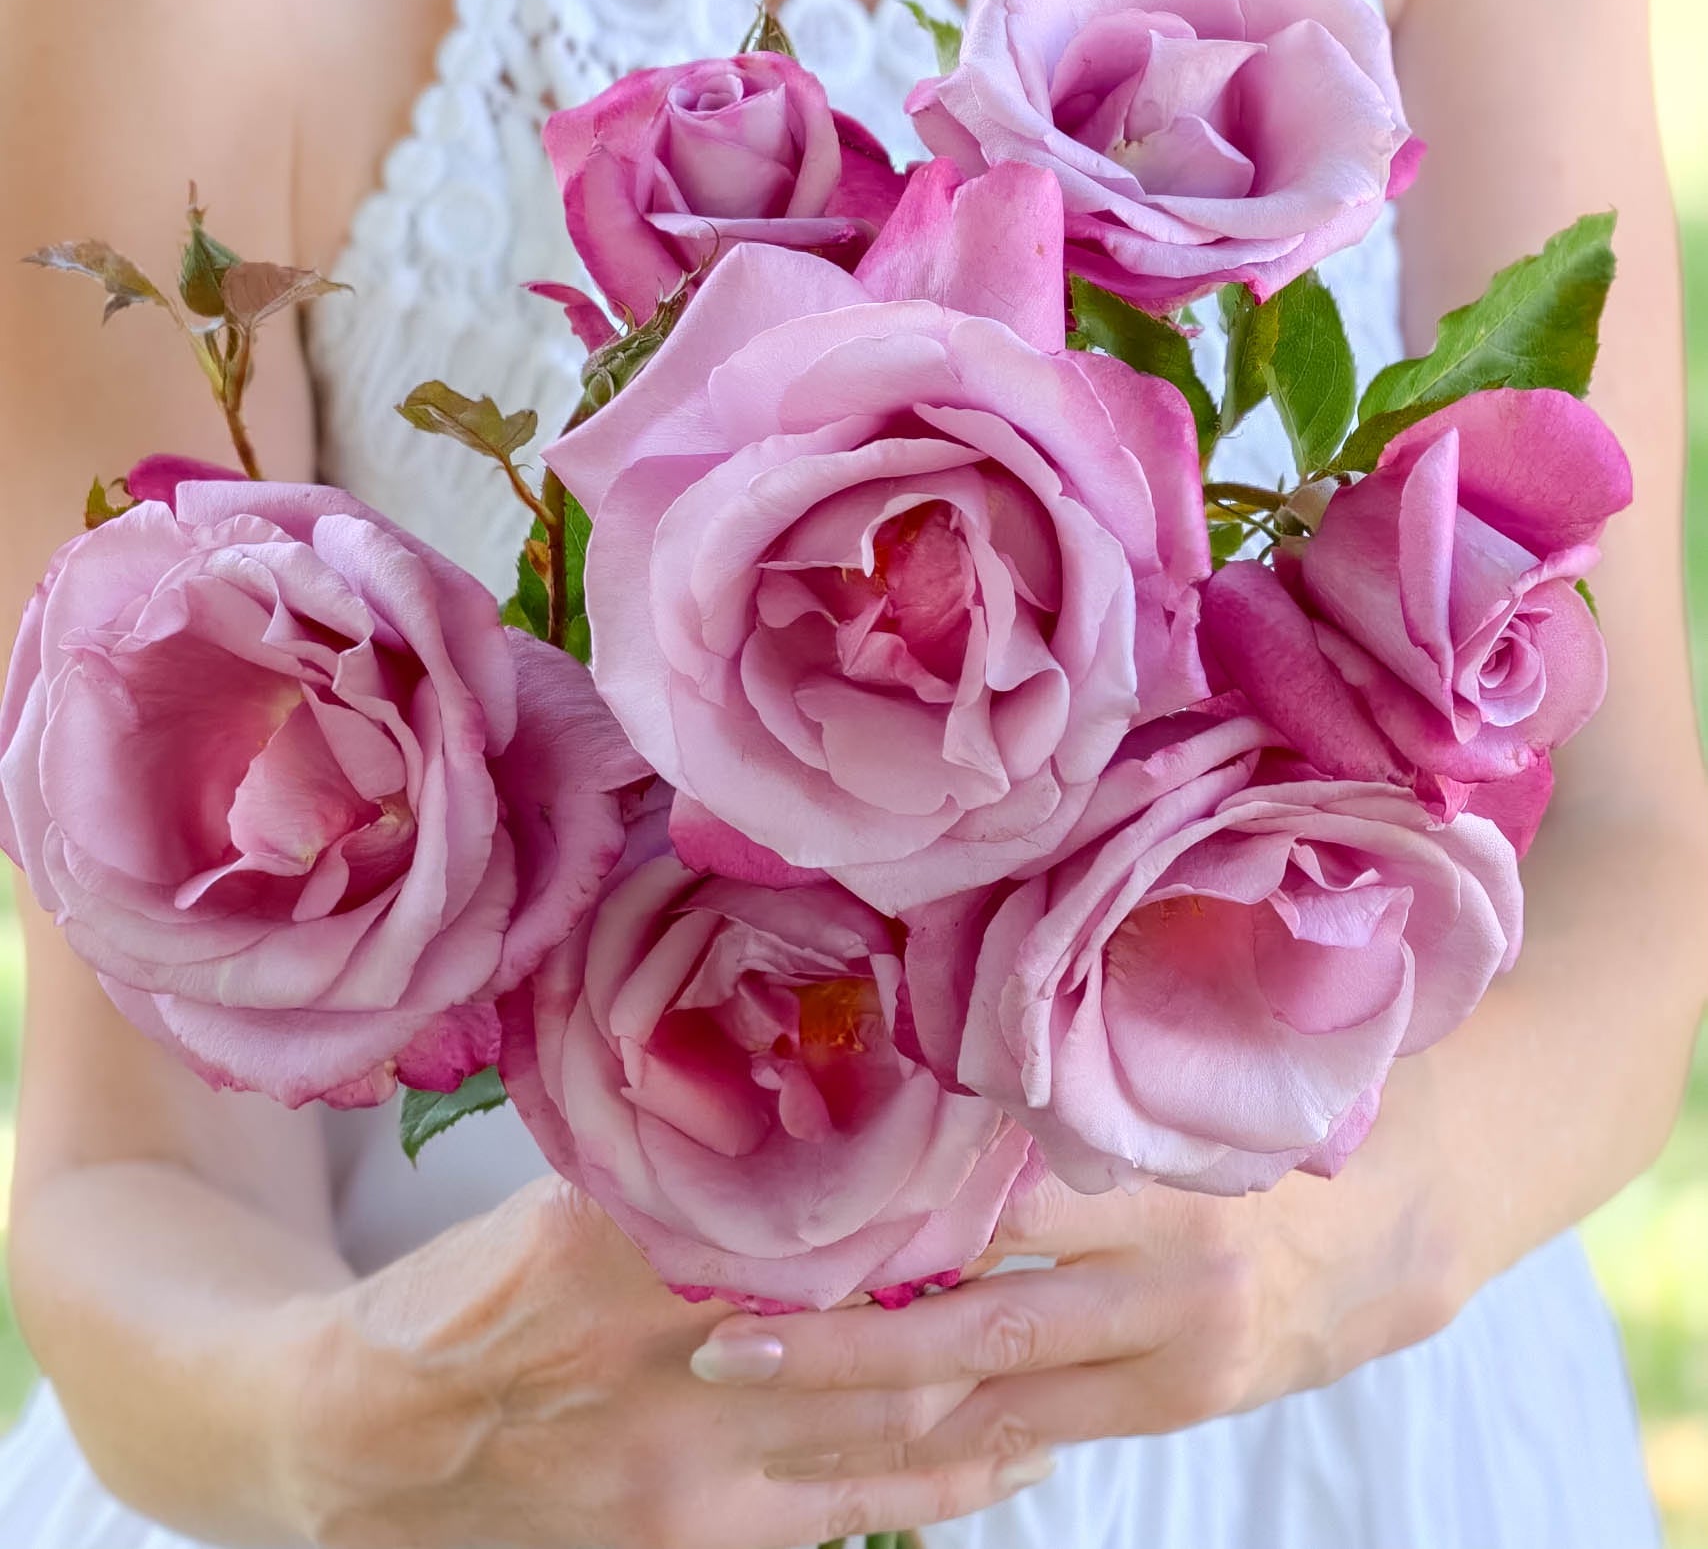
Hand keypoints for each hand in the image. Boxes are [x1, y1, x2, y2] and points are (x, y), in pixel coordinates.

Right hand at [271, 1178, 1055, 1548]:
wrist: (361, 1447)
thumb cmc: (459, 1299)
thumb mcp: (550, 1198)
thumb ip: (671, 1159)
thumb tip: (789, 1080)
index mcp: (617, 1252)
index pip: (805, 1203)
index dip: (917, 1173)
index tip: (1002, 1134)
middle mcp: (665, 1365)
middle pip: (872, 1315)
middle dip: (985, 1271)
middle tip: (1084, 1221)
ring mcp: (687, 1470)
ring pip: (885, 1421)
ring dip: (993, 1371)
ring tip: (1083, 1321)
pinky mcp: (696, 1541)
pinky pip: (857, 1513)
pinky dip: (951, 1477)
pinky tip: (1025, 1443)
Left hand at [689, 1158, 1457, 1476]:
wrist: (1422, 1204)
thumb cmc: (1285, 1109)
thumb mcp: (1186, 1079)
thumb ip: (1071, 1099)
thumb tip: (922, 1087)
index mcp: (1161, 1180)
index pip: (990, 1214)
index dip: (874, 1230)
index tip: (764, 1230)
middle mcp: (1165, 1286)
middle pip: (970, 1333)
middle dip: (837, 1352)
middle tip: (719, 1347)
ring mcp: (1173, 1362)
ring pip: (991, 1409)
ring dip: (871, 1418)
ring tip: (765, 1410)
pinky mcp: (1181, 1408)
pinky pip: (1042, 1440)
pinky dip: (951, 1445)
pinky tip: (871, 1447)